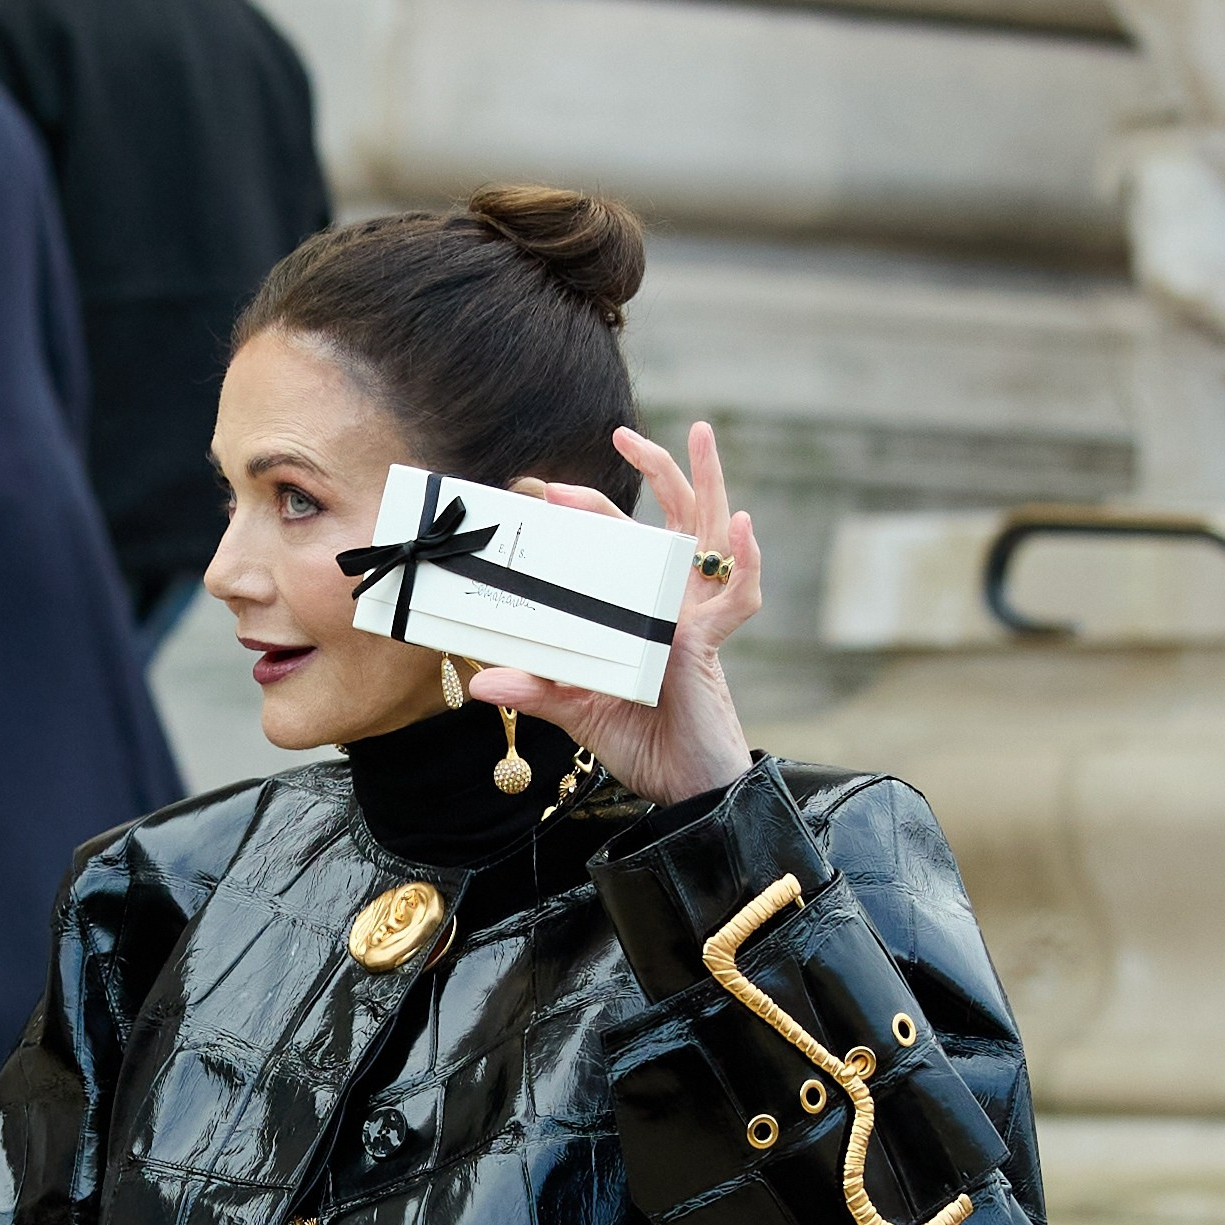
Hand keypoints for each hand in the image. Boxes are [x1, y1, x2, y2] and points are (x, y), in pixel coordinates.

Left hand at [466, 420, 757, 807]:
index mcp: (645, 610)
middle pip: (675, 519)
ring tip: (699, 433)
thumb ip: (536, 690)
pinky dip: (746, 561)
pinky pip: (739, 596)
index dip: (593, 512)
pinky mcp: (710, 645)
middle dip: (653, 471)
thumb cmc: (645, 746)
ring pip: (711, 534)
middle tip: (619, 435)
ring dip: (707, 480)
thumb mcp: (578, 712)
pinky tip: (744, 526)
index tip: (549, 491)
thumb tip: (478, 683)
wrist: (685, 791)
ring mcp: (696, 618)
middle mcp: (675, 603)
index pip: (624, 543)